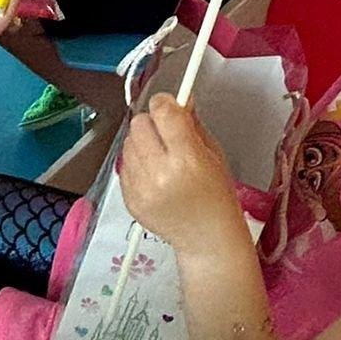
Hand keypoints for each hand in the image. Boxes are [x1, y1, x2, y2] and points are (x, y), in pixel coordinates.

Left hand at [118, 94, 241, 253]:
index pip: (163, 111)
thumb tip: (181, 100)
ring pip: (128, 142)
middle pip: (139, 123)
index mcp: (187, 159)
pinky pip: (123, 165)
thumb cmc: (216, 198)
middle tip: (167, 135)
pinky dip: (136, 164)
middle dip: (153, 123)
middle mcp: (161, 173)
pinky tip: (154, 174)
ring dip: (142, 143)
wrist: (207, 239)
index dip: (166, 103)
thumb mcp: (215, 154)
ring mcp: (142, 188)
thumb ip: (193, 124)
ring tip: (161, 157)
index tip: (170, 106)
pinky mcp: (130, 200)